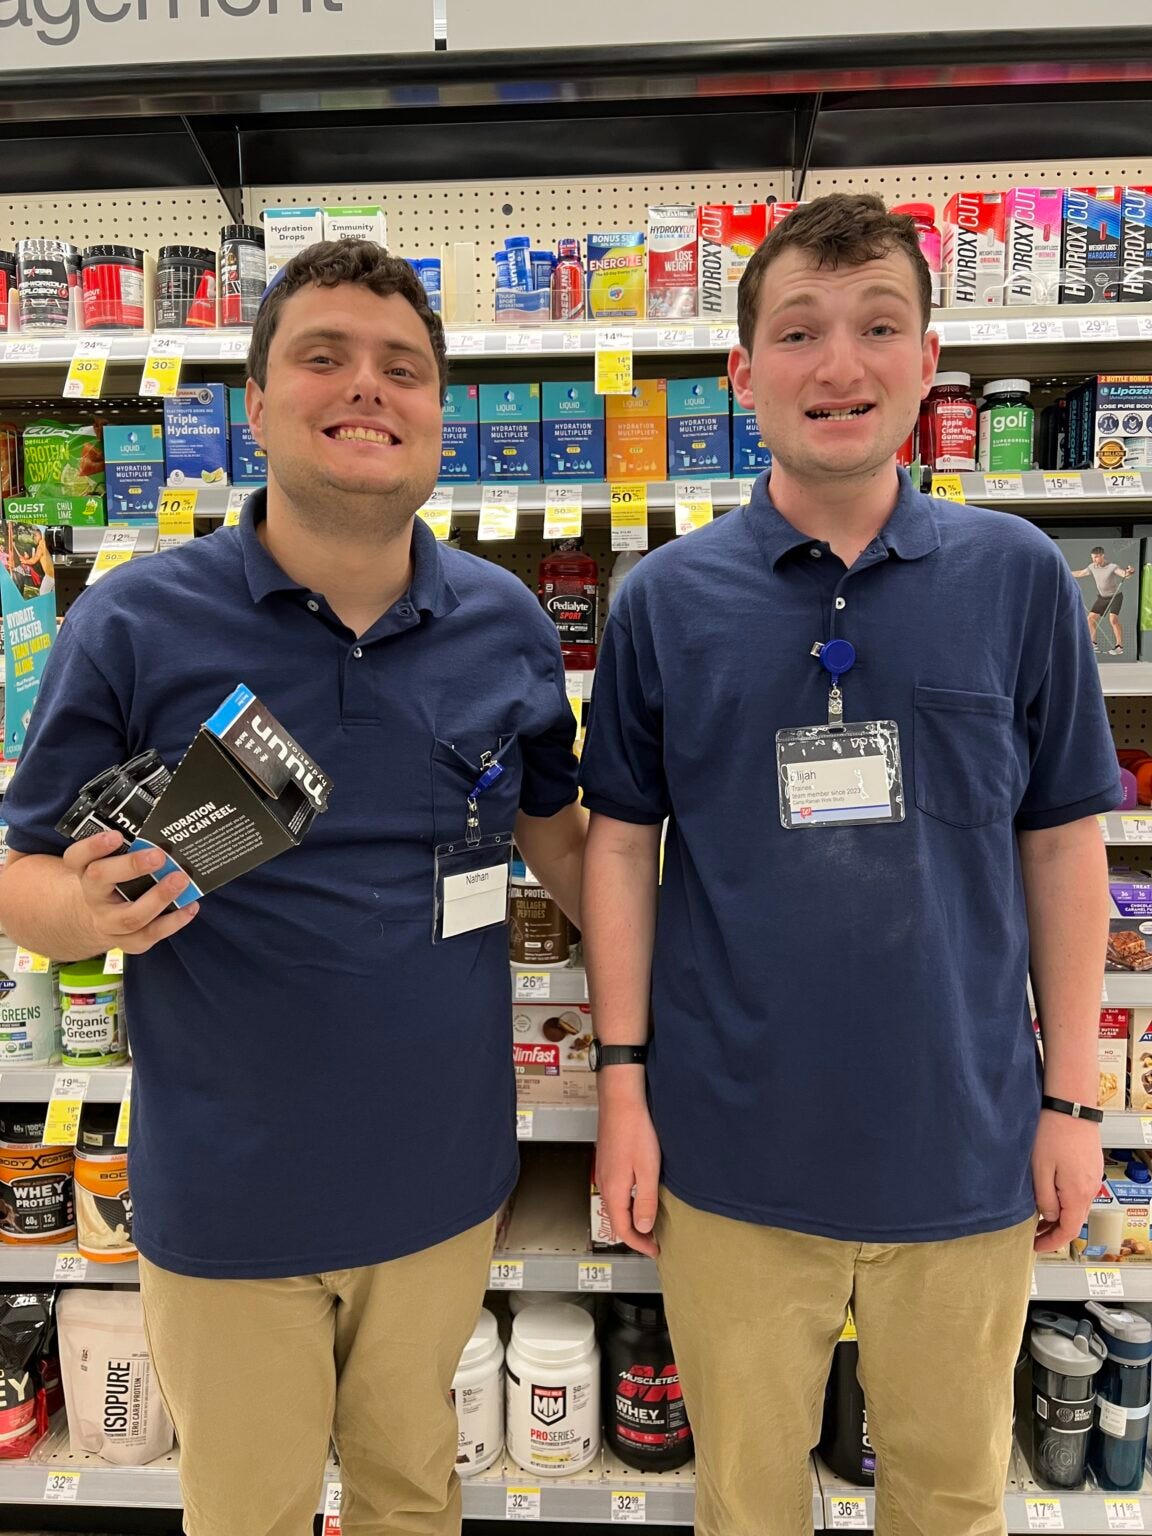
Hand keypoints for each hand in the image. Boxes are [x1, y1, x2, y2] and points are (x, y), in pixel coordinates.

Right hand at [63, 831, 199, 955]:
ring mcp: (108, 923)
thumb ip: (131, 849)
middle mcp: (92, 897)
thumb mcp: (113, 864)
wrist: (103, 919)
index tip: (116, 835)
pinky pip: (150, 934)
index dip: (93, 846)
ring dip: (159, 897)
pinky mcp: (128, 942)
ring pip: (129, 916)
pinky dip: (174, 921)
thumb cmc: (117, 881)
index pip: (77, 857)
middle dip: (130, 866)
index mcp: (85, 872)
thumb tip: (165, 834)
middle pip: (100, 880)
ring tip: (181, 879)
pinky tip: (191, 906)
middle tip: (159, 855)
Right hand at [596, 1094, 661, 1258]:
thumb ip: (645, 1201)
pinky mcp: (607, 1162)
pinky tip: (639, 1197)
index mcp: (614, 1190)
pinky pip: (615, 1192)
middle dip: (635, 1235)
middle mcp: (605, 1184)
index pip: (623, 1230)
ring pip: (615, 1206)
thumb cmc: (635, 1130)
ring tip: (648, 1223)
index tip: (654, 1251)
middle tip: (653, 1241)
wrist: (621, 1101)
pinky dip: (627, 1203)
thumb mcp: (648, 1170)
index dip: (639, 1244)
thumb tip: (643, 1228)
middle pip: (616, 1220)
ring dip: (631, 1219)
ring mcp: (604, 1172)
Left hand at [1032, 1108, 1103, 1252]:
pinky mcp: (1090, 1165)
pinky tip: (1050, 1195)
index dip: (1052, 1242)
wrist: (1070, 1105)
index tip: (1036, 1247)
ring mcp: (1092, 1176)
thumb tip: (1049, 1217)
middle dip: (1054, 1231)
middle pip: (1075, 1220)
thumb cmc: (1052, 1132)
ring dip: (1060, 1216)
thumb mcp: (1040, 1169)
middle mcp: (1090, 1187)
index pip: (1069, 1230)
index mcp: (1078, 1193)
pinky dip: (1065, 1201)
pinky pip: (1079, 1192)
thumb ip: (1044, 1198)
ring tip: (1039, 1217)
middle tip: (1034, 1235)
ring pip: (1077, 1206)